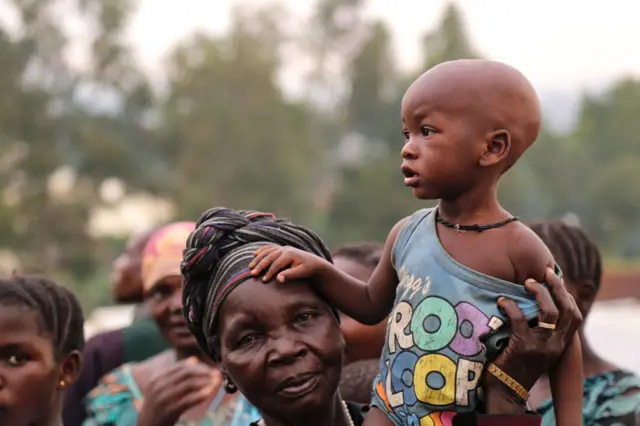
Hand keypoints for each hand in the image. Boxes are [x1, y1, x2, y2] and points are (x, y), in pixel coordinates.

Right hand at [137, 357, 221, 425]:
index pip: (182, 366)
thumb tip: (194, 359)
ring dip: (206, 382)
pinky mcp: (169, 410)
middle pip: (187, 373)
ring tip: (217, 383)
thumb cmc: (158, 405)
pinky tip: (209, 394)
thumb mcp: (162, 387)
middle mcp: (159, 385)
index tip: (211, 368)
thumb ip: (176, 374)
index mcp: (158, 377)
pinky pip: (189, 400)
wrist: (147, 425)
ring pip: (190, 384)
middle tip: (217, 374)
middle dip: (205, 372)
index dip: (199, 366)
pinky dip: (201, 395)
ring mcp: (164, 398)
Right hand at [249, 245, 330, 282]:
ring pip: (267, 251)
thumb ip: (290, 275)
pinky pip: (269, 248)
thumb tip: (278, 279)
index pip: (276, 264)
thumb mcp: (301, 273)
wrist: (315, 262)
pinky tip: (254, 254)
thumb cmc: (308, 269)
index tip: (264, 280)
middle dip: (260, 265)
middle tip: (252, 274)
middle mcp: (285, 249)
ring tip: (250, 266)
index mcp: (290, 254)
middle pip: (269, 257)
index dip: (269, 272)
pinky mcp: (282, 249)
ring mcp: (283, 248)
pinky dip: (261, 250)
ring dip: (258, 258)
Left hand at [483, 267, 582, 412]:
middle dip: (557, 287)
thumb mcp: (538, 349)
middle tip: (545, 272)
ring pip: (549, 312)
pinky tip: (502, 301)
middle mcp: (556, 345)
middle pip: (566, 310)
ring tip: (527, 283)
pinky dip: (510, 306)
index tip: (556, 280)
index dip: (567, 295)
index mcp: (561, 345)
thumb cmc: (518, 366)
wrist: (507, 391)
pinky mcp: (523, 347)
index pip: (575, 316)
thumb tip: (536, 306)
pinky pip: (519, 319)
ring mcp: (541, 346)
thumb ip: (542, 332)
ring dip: (539, 293)